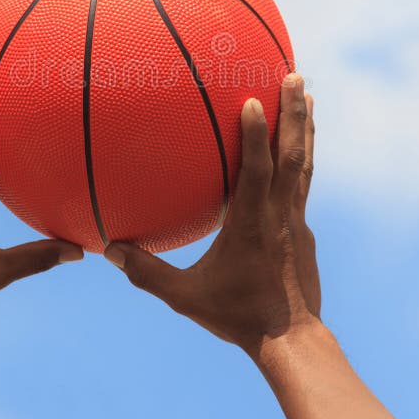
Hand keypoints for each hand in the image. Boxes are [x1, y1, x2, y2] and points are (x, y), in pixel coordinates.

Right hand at [104, 73, 318, 358]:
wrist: (291, 342)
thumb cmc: (236, 316)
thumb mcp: (186, 298)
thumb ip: (147, 273)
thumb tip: (109, 249)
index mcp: (251, 224)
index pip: (257, 171)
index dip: (257, 135)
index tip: (255, 99)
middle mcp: (280, 215)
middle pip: (293, 156)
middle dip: (296, 114)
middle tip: (297, 75)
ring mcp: (297, 222)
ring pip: (304, 165)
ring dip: (306, 128)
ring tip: (309, 95)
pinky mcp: (304, 231)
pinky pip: (303, 183)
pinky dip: (303, 156)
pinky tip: (298, 148)